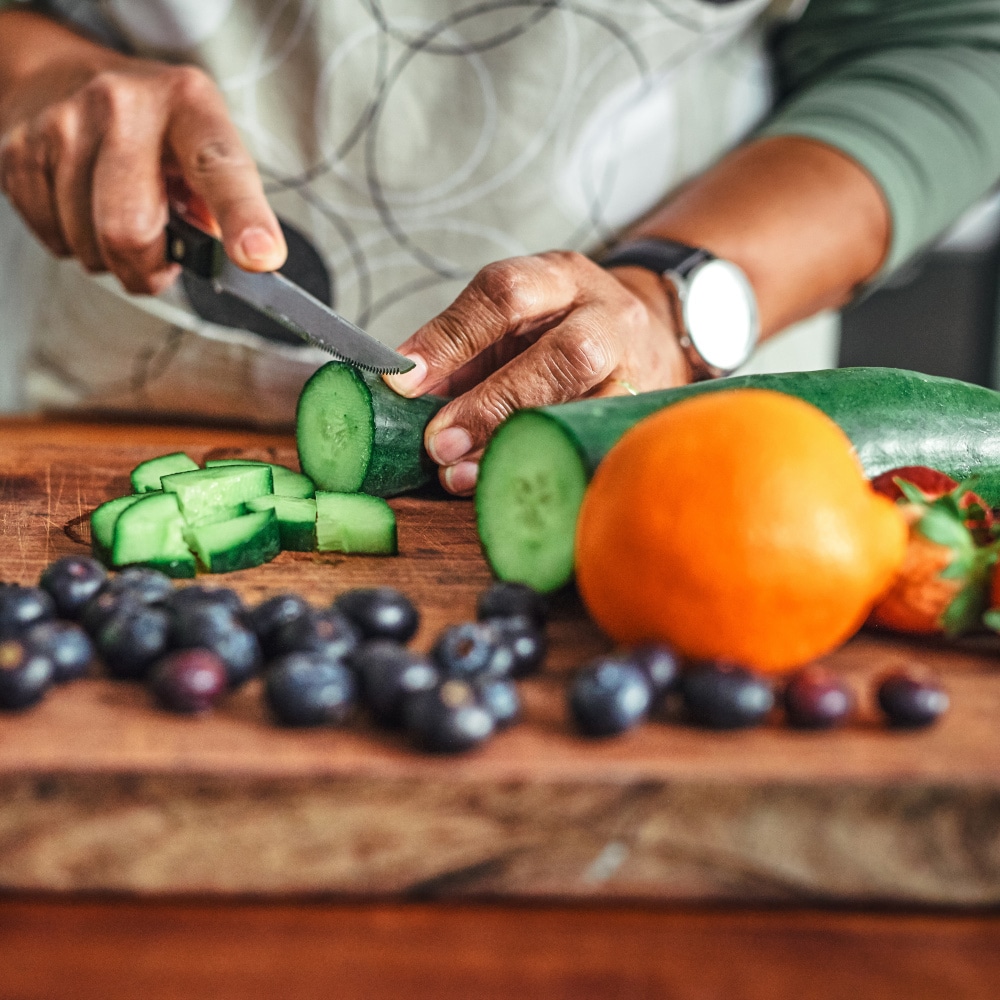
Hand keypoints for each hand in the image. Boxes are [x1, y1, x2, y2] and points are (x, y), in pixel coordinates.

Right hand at [0, 43, 284, 293]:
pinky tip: (83, 208)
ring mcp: (61, 126)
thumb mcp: (202, 143)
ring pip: (89, 247)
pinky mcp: (17, 152)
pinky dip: (75, 243)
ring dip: (111, 258)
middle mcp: (121, 106)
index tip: (259, 257)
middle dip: (148, 270)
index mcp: (187, 104)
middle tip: (160, 262)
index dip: (242, 218)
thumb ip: (225, 203)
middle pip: (129, 231)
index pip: (219, 168)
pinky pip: (55, 241)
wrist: (58, 76)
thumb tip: (235, 260)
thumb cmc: (151, 127)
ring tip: (118, 216)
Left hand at [384, 251, 690, 494]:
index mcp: (560, 279)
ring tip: (461, 476)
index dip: (450, 338)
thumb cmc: (559, 333)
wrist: (646, 338)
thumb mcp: (511, 324)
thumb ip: (461, 355)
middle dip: (492, 403)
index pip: (504, 294)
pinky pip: (594, 446)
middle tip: (439, 443)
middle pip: (562, 354)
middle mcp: (606, 316)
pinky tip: (510, 486)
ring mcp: (634, 368)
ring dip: (516, 445)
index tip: (405, 381)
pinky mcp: (642, 415)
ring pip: (586, 405)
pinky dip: (546, 467)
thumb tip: (403, 397)